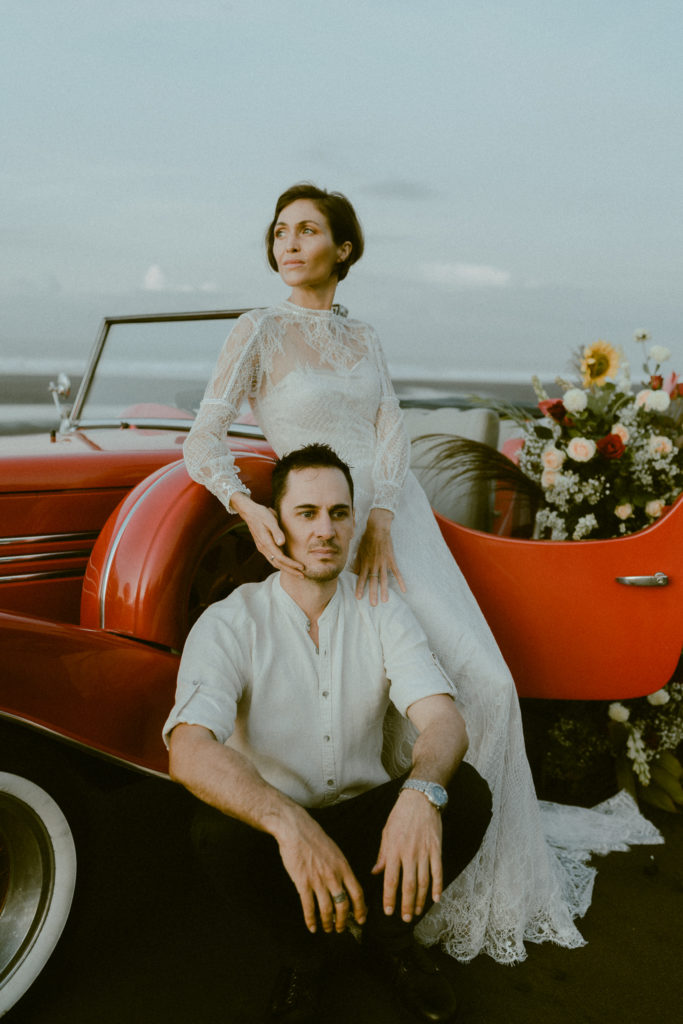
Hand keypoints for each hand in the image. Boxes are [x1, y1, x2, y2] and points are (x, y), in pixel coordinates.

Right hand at [231, 493, 303, 574]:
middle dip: (290, 570)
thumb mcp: (270, 519)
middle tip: (302, 576)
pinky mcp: (263, 546)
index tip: (301, 567)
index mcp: (266, 542)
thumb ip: (276, 531)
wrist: (248, 512)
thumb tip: (281, 542)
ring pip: (275, 563)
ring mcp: (262, 548)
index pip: (280, 558)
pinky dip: (281, 564)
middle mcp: (263, 548)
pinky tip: (287, 565)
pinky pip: (273, 559)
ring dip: (286, 569)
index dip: (291, 564)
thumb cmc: (261, 514)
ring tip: (297, 572)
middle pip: (278, 564)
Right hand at [276, 813, 366, 934]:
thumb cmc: (314, 837)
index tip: (361, 918)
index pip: (357, 893)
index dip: (361, 909)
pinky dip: (311, 920)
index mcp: (343, 866)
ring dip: (328, 922)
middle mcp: (333, 875)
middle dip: (343, 920)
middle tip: (341, 928)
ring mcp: (318, 880)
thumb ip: (340, 867)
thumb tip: (345, 883)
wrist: (296, 828)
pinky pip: (309, 906)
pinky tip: (312, 927)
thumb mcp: (334, 851)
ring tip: (328, 928)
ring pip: (327, 909)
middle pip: (344, 905)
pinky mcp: (303, 882)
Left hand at [354, 508, 405, 604]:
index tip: (358, 597)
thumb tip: (352, 572)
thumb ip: (357, 562)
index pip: (361, 578)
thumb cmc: (366, 539)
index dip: (360, 588)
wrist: (377, 529)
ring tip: (385, 601)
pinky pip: (397, 573)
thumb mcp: (358, 551)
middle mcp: (374, 565)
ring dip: (384, 590)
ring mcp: (383, 563)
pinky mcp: (392, 560)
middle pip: (373, 581)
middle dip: (373, 593)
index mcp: (365, 563)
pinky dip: (401, 581)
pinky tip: (404, 590)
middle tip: (373, 605)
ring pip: (384, 579)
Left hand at [371, 789, 442, 922]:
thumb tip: (376, 872)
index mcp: (393, 850)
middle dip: (406, 905)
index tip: (388, 911)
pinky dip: (437, 887)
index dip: (389, 898)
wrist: (420, 799)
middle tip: (405, 918)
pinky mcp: (436, 849)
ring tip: (418, 912)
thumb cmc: (400, 815)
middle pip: (408, 886)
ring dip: (421, 900)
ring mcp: (424, 852)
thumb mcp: (386, 833)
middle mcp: (409, 854)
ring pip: (423, 882)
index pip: (390, 880)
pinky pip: (437, 872)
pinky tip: (436, 899)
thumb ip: (382, 855)